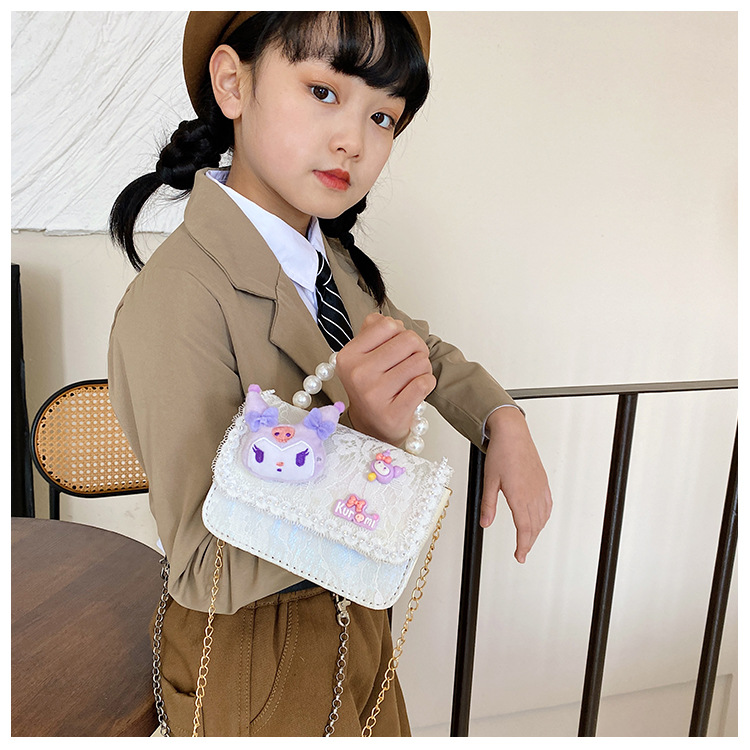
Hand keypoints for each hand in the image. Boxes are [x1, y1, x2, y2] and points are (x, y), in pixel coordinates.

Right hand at [335, 313, 435, 443]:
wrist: (372, 426)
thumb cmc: (372, 386)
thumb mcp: (363, 356)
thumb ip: (374, 330)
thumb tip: (392, 322)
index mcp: (348, 356)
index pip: (388, 324)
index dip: (401, 332)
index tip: (400, 346)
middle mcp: (358, 375)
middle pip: (409, 341)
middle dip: (417, 349)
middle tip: (411, 362)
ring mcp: (374, 396)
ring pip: (420, 362)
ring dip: (423, 368)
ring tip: (412, 377)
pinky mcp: (393, 413)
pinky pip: (424, 383)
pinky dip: (427, 383)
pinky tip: (417, 388)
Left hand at [482, 407, 552, 562]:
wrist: (513, 433)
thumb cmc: (501, 453)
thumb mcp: (489, 480)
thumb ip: (488, 504)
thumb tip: (485, 523)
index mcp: (519, 496)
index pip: (524, 528)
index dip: (523, 545)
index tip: (519, 556)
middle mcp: (533, 494)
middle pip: (535, 526)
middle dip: (529, 542)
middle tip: (522, 552)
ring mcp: (540, 487)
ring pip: (543, 517)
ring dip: (536, 531)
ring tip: (528, 539)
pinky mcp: (542, 481)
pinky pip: (547, 505)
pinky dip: (544, 517)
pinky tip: (540, 518)